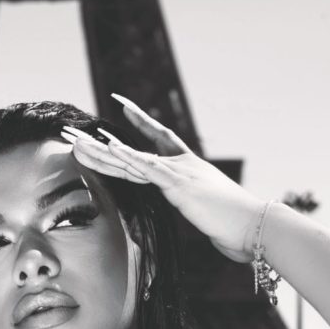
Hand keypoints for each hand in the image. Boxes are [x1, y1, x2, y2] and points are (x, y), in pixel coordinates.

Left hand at [61, 95, 264, 263]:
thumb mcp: (211, 213)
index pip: (159, 137)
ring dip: (101, 152)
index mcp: (187, 168)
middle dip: (101, 144)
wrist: (254, 225)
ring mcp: (177, 173)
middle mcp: (180, 165)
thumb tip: (201, 215)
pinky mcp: (178, 185)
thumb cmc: (237, 225)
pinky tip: (109, 148)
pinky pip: (147, 169)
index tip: (122, 103)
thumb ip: (201, 208)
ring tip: (76, 142)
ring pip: (130, 160)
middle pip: (131, 151)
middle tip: (75, 132)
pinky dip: (128, 158)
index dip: (140, 120)